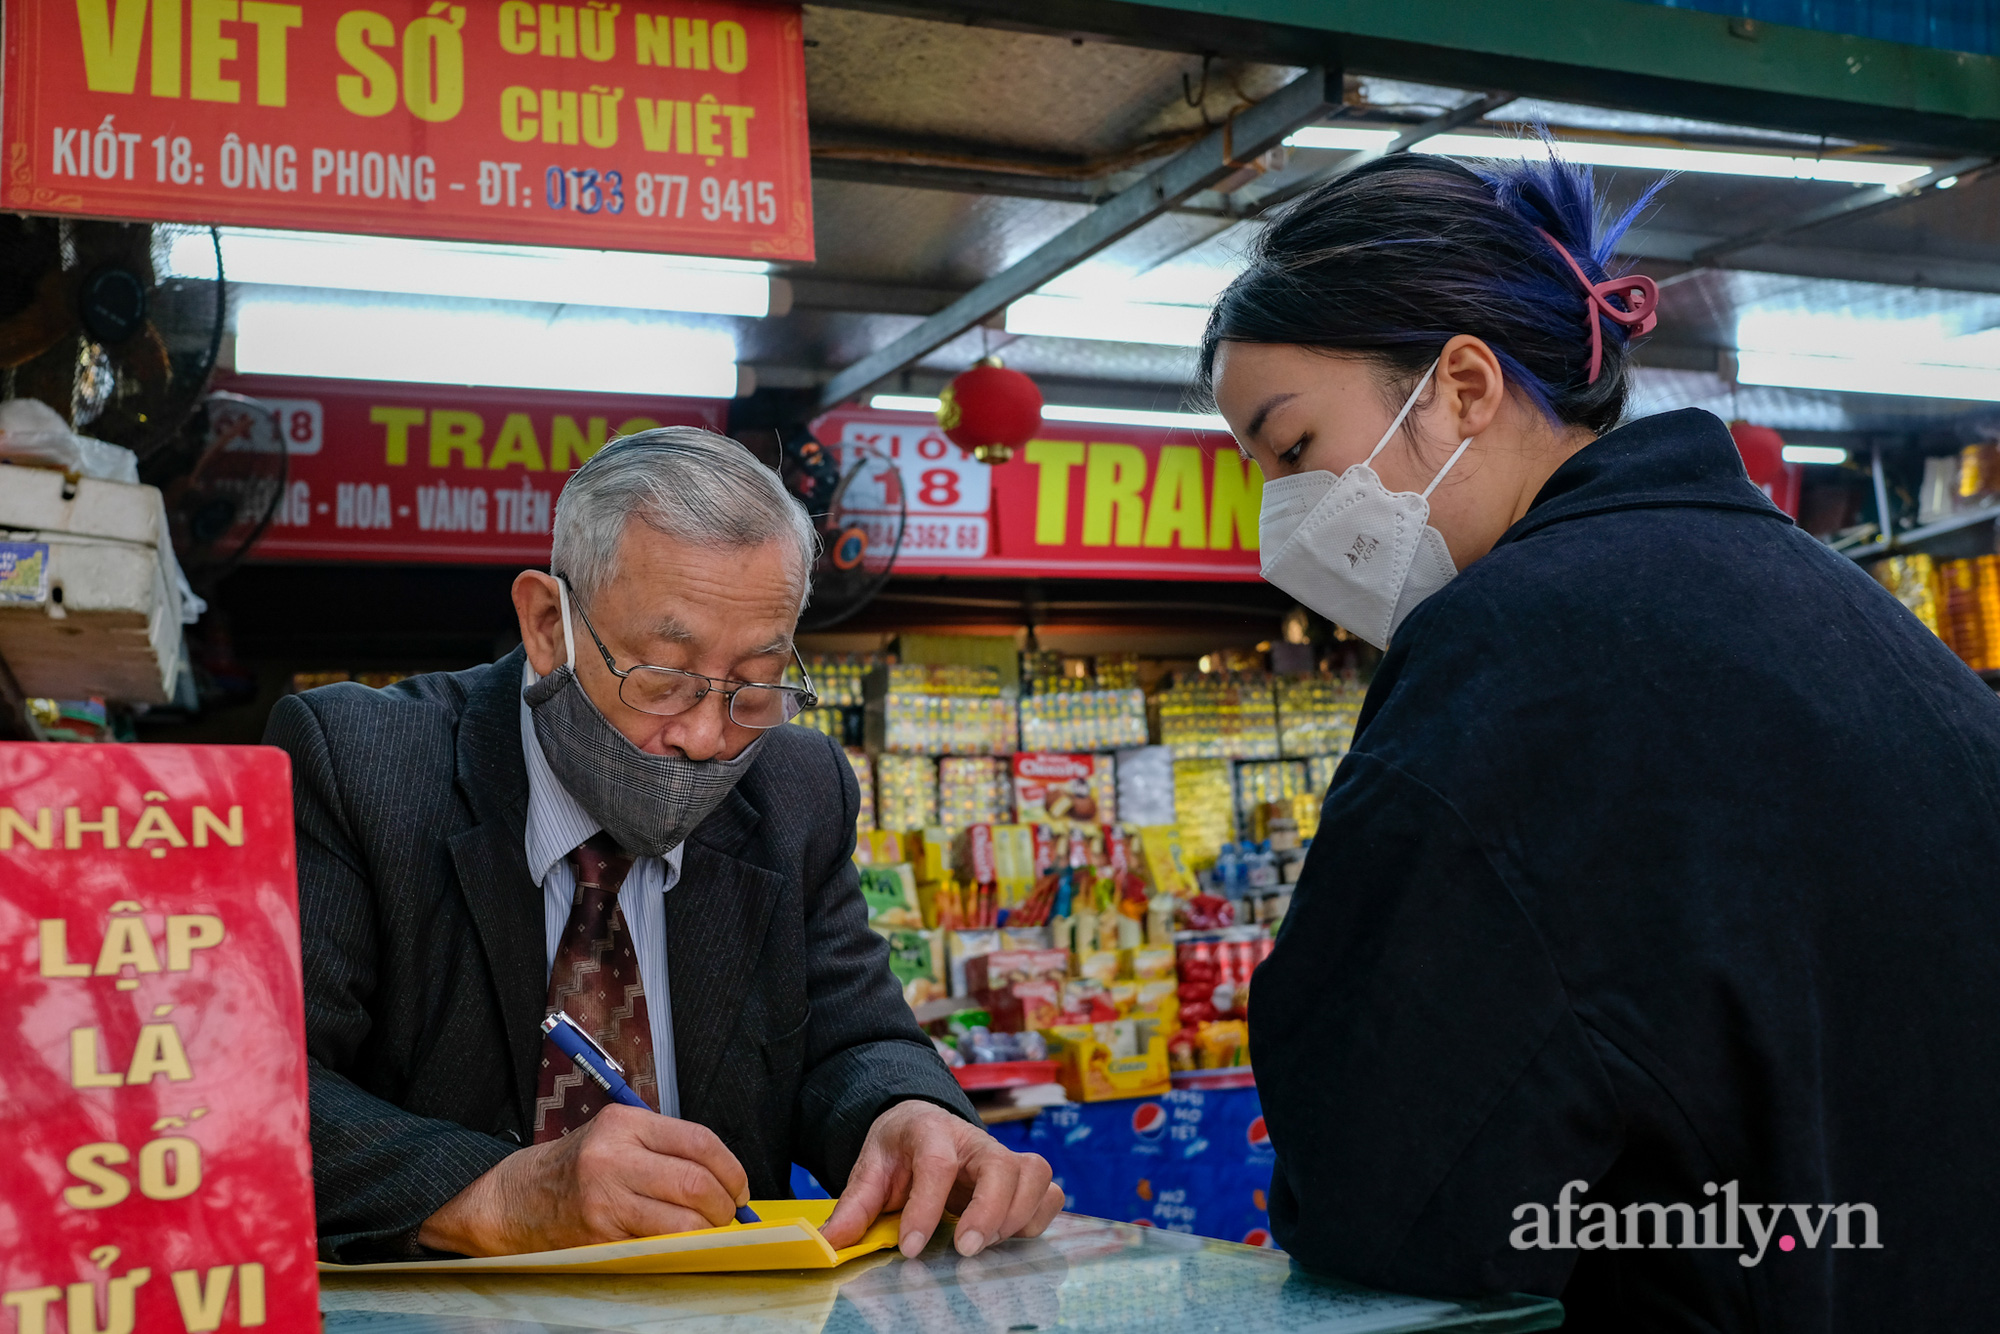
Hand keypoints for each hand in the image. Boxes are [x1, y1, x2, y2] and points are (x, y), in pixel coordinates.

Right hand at [417, 1106, 749, 1255]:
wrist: (513, 1199)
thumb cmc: (574, 1166)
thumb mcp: (615, 1135)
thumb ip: (664, 1147)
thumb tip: (723, 1177)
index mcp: (625, 1123)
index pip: (699, 1142)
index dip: (732, 1169)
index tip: (740, 1188)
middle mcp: (614, 1156)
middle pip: (695, 1182)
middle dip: (724, 1205)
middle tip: (729, 1215)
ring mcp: (605, 1199)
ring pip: (681, 1220)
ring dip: (707, 1231)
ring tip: (707, 1231)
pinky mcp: (599, 1236)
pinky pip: (656, 1245)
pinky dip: (679, 1248)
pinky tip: (681, 1245)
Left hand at [820, 1101, 1063, 1257]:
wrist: (922, 1126)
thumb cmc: (899, 1150)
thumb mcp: (870, 1170)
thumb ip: (854, 1206)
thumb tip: (831, 1244)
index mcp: (931, 1131)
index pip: (936, 1163)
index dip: (925, 1207)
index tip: (909, 1248)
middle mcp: (975, 1141)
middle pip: (1002, 1165)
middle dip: (989, 1211)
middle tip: (965, 1249)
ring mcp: (1004, 1157)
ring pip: (1035, 1175)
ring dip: (1015, 1216)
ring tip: (983, 1243)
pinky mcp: (1022, 1177)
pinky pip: (1051, 1194)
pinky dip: (1037, 1219)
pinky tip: (1008, 1238)